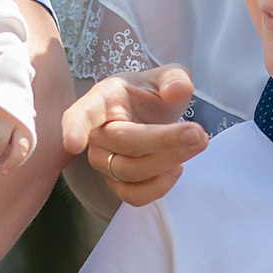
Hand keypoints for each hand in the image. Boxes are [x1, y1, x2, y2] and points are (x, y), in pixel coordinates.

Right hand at [63, 66, 206, 206]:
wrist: (153, 117)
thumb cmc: (153, 95)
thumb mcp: (167, 77)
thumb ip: (174, 78)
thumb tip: (177, 90)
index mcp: (101, 100)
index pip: (80, 115)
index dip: (74, 129)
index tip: (73, 144)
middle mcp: (96, 134)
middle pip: (123, 144)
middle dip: (164, 140)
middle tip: (199, 133)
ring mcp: (103, 161)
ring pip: (130, 172)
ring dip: (169, 161)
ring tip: (197, 143)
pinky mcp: (117, 183)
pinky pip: (134, 196)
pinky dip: (160, 187)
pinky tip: (177, 168)